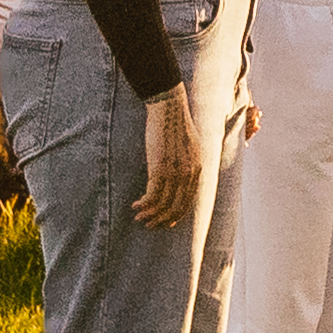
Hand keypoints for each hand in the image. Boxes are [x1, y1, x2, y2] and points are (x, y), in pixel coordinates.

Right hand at [135, 90, 204, 229]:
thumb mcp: (189, 146)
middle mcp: (188, 174)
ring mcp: (174, 173)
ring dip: (149, 214)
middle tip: (149, 224)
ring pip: (162, 204)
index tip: (165, 222)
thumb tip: (180, 175)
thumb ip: (188, 162)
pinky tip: (135, 205)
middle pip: (176, 207)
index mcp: (197, 169)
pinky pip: (152, 196)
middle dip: (162, 219)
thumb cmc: (175, 124)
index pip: (188, 201)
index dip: (176, 214)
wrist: (169, 108)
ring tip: (139, 217)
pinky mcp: (159, 169)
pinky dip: (143, 204)